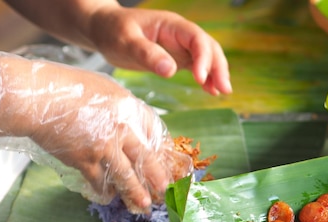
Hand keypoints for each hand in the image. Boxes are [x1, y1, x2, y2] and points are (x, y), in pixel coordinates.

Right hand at [0, 49, 192, 212]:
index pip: (153, 131)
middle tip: (165, 189)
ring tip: (144, 205)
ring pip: (127, 176)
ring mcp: (104, 146)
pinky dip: (104, 190)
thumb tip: (130, 125)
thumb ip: (119, 106)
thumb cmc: (63, 86)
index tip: (163, 159)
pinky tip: (107, 195)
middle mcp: (122, 128)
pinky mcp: (85, 160)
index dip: (159, 148)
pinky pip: (100, 181)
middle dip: (158, 177)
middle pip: (147, 158)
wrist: (34, 98)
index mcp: (128, 106)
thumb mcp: (102, 87)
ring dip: (136, 193)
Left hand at [86, 7, 231, 95]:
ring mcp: (180, 46)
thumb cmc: (112, 31)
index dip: (203, 57)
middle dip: (218, 67)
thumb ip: (147, 54)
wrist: (104, 30)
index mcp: (171, 25)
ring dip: (217, 73)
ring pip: (207, 57)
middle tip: (224, 89)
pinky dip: (207, 78)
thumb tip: (170, 71)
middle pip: (208, 47)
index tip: (200, 78)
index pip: (196, 38)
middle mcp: (180, 34)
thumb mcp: (126, 41)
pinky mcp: (176, 58)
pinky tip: (211, 91)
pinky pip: (197, 67)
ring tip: (222, 92)